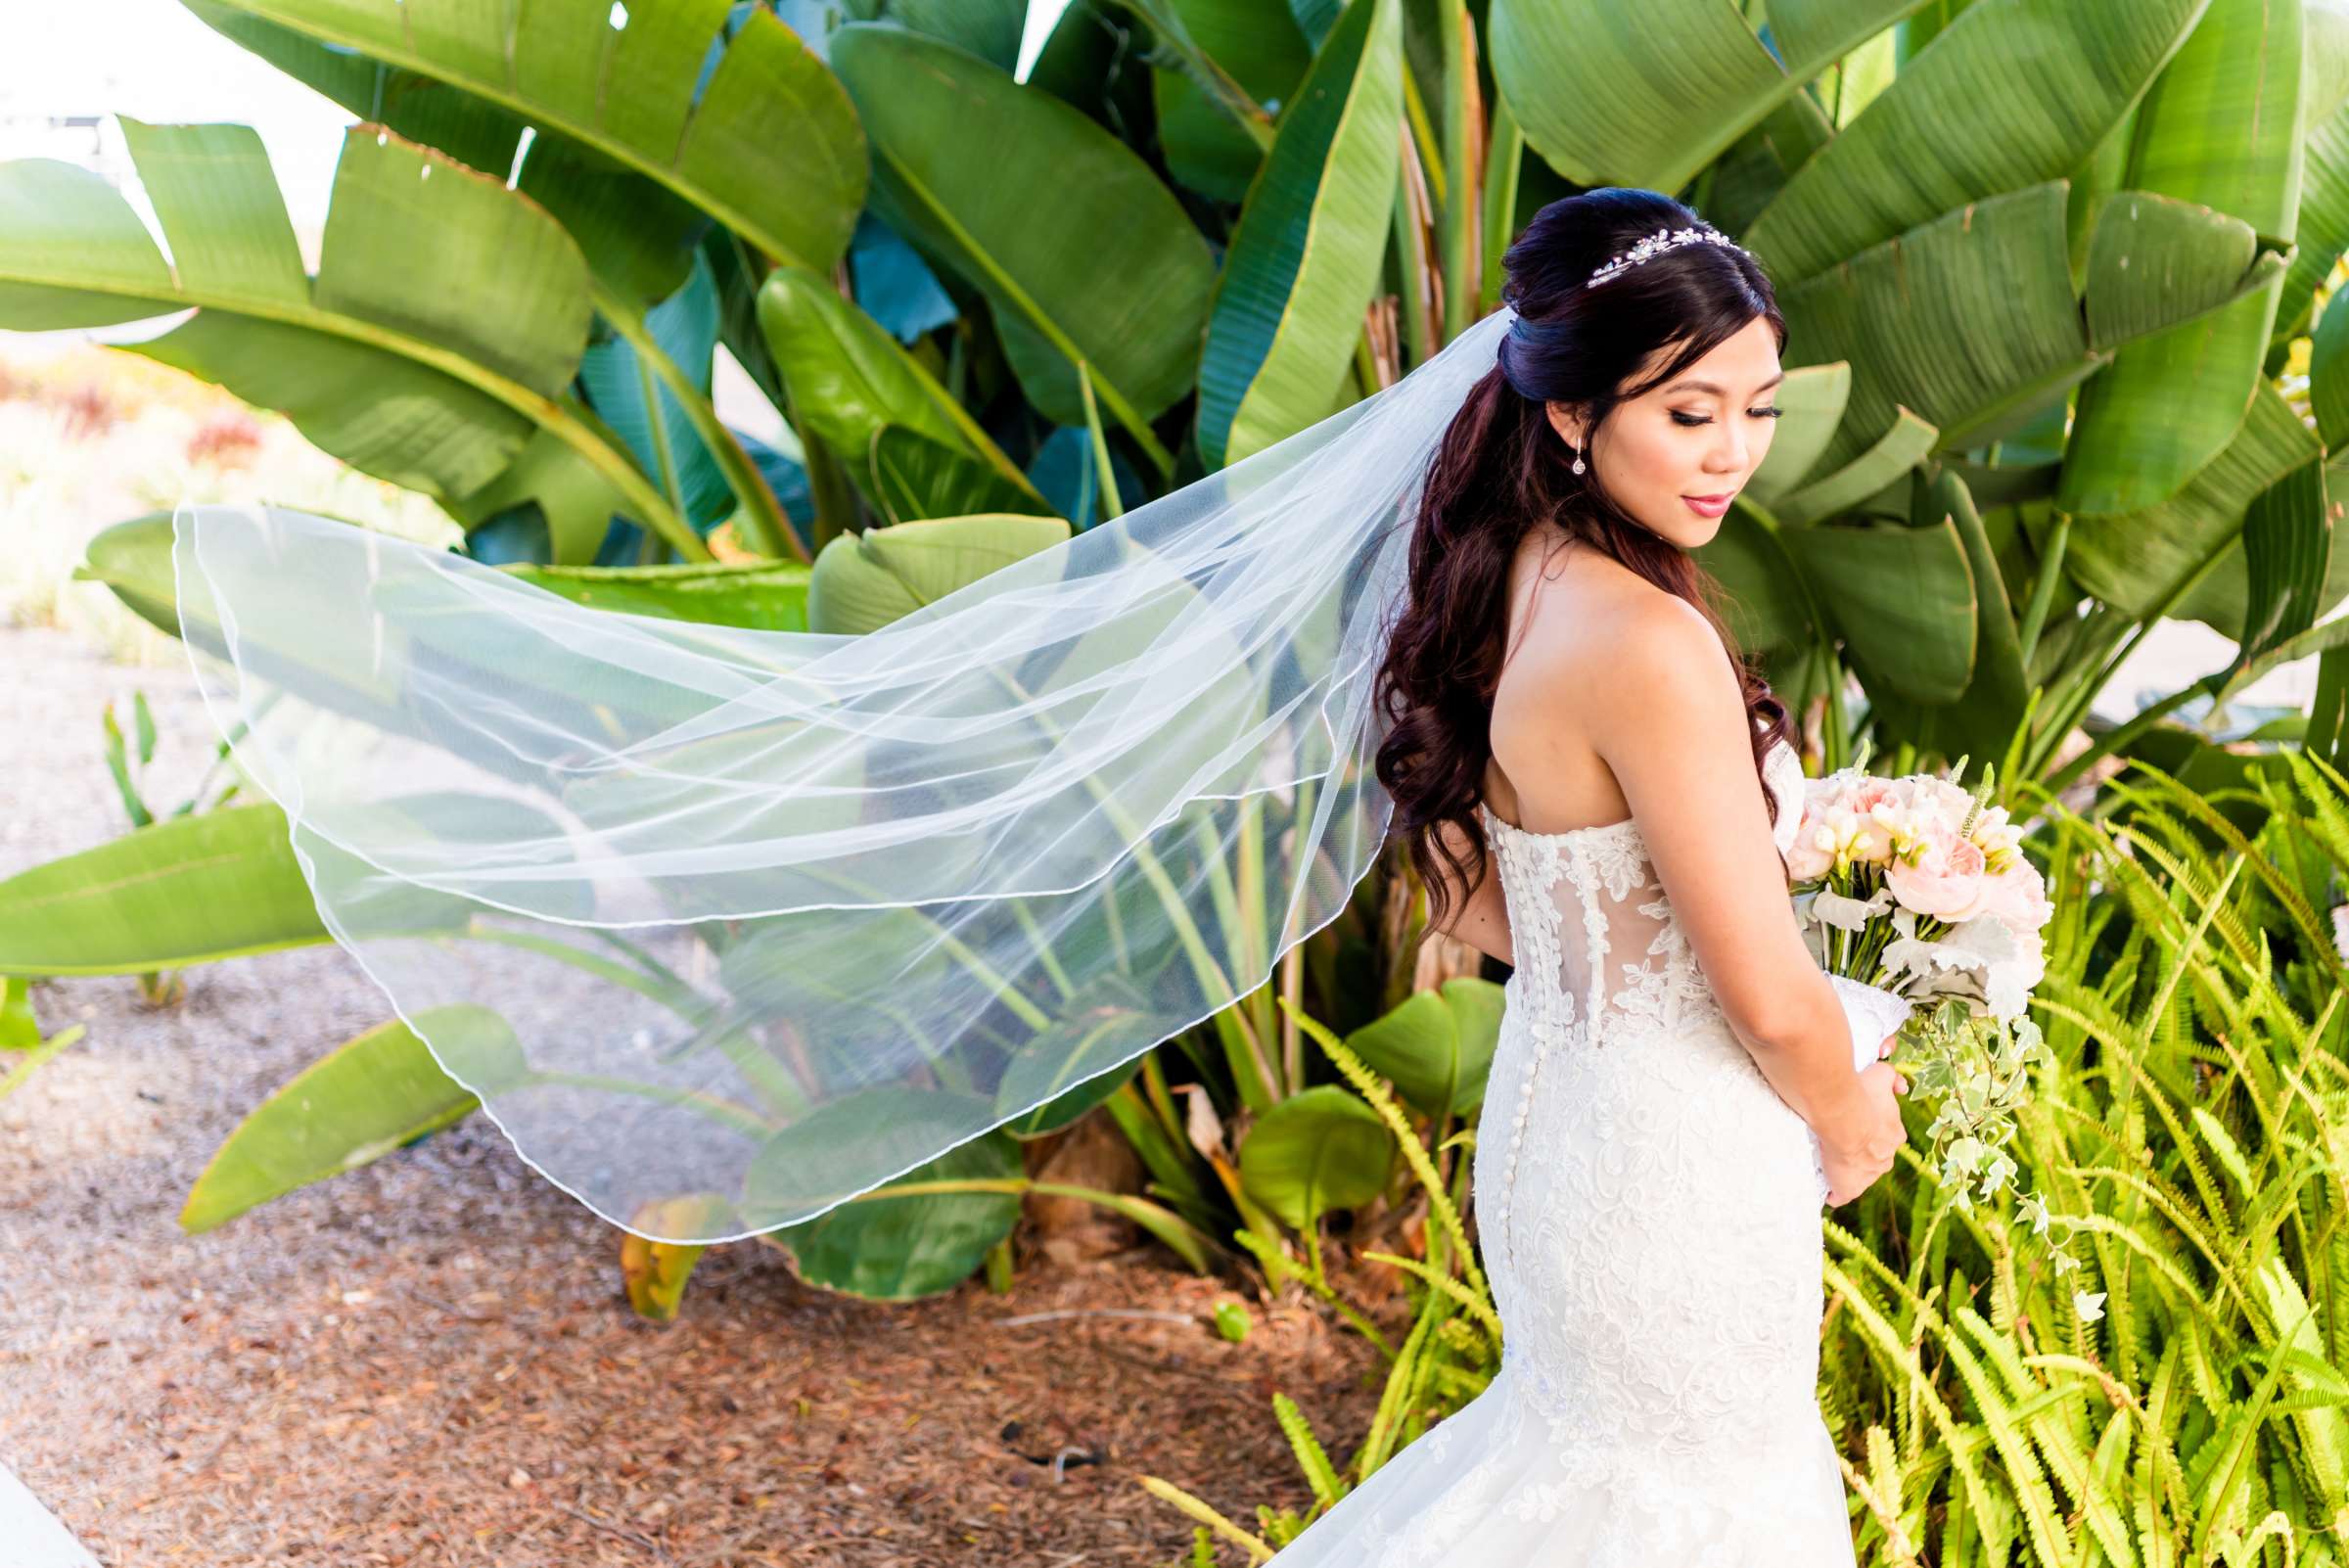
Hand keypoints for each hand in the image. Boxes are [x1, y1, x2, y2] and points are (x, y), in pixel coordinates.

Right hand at [1818, 1061, 1906, 1205]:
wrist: (1844, 1120)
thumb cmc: (1861, 1096)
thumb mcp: (1880, 1076)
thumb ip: (1891, 1076)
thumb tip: (1899, 1086)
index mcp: (1894, 1134)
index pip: (1886, 1134)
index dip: (1872, 1129)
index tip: (1857, 1123)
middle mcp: (1886, 1157)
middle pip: (1875, 1156)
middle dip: (1862, 1151)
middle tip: (1840, 1141)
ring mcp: (1869, 1174)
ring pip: (1861, 1174)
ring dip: (1849, 1171)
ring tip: (1830, 1163)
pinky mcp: (1850, 1187)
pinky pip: (1843, 1194)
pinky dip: (1837, 1193)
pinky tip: (1829, 1191)